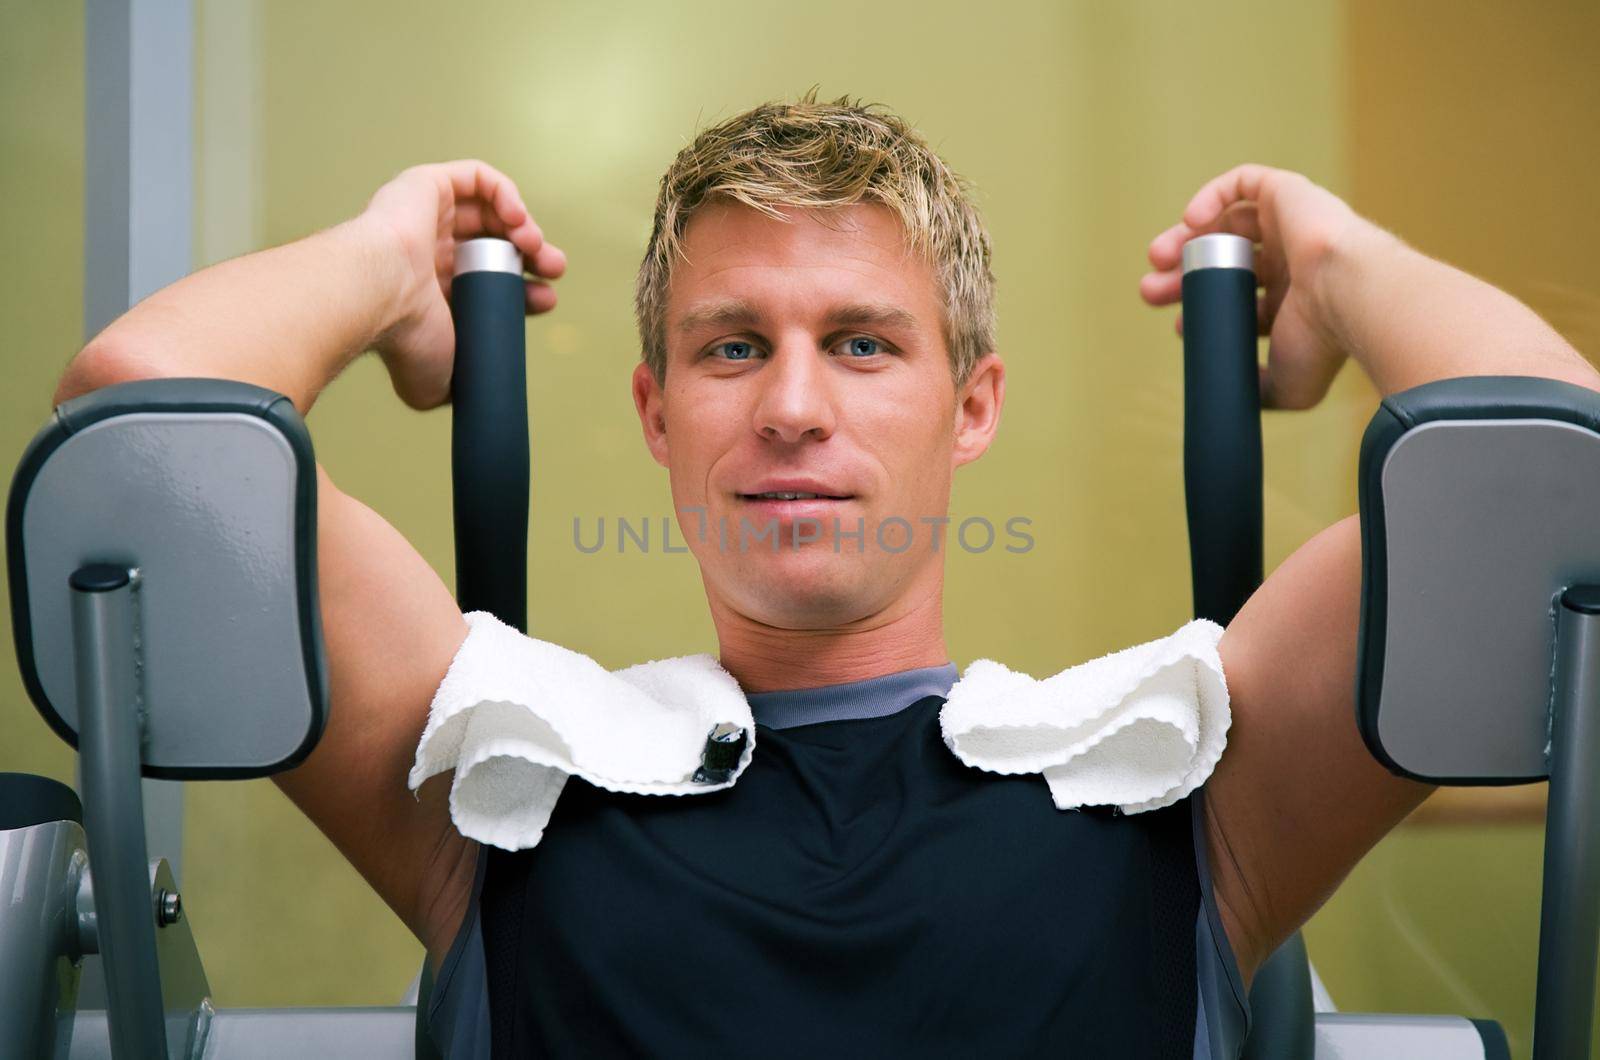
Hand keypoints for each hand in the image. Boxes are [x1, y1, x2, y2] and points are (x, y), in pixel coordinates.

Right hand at [359, 159, 566, 408]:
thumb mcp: (438, 383)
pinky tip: (518, 217)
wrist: (382, 296)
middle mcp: (428, 252)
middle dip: (533, 257)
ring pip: (489, 212)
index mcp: (430, 292)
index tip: (545, 300)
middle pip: (496, 245)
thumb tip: (477, 397)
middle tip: (553, 270)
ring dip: (524, 226)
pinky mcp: (426, 184)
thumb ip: (458, 387)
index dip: (524, 289)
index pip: (488, 283)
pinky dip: (506, 193)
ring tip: (535, 246)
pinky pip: (476, 178)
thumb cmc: (405, 338)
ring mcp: (427, 217)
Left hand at [1139, 164, 1364, 409]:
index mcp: (1297, 300)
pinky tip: (1190, 220)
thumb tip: (1233, 395)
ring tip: (1158, 259)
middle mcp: (1295, 260)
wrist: (1346, 294)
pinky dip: (1213, 196)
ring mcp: (1293, 225)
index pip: (1240, 298)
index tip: (1180, 327)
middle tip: (1152, 292)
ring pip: (1229, 222)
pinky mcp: (1289, 193)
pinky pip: (1245, 182)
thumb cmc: (1323, 341)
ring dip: (1187, 238)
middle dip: (1183, 276)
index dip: (1203, 308)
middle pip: (1226, 260)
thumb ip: (1259, 391)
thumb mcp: (1288, 386)